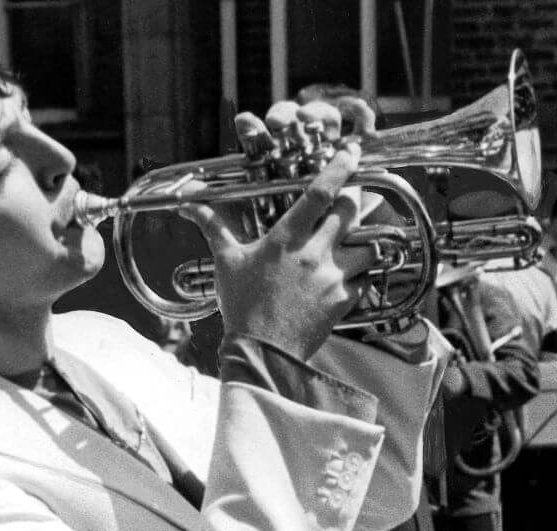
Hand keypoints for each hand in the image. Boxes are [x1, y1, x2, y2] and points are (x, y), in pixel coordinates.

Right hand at [181, 103, 376, 360]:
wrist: (263, 352)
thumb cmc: (242, 306)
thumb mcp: (226, 263)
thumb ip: (214, 228)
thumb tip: (189, 204)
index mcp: (285, 239)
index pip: (319, 193)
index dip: (339, 169)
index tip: (352, 153)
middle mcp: (313, 254)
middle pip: (350, 211)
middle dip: (355, 198)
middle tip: (352, 197)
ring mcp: (332, 277)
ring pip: (368, 245)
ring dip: (364, 238)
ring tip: (355, 239)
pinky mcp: (344, 300)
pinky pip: (365, 277)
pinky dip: (363, 272)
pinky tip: (350, 273)